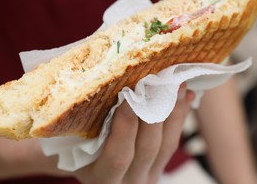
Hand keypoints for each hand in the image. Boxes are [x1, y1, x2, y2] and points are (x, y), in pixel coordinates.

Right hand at [74, 83, 193, 183]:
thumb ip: (80, 127)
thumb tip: (83, 87)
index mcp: (100, 178)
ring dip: (174, 112)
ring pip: (166, 146)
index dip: (125, 128)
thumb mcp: (71, 143)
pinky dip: (180, 117)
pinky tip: (185, 96)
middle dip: (155, 113)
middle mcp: (127, 182)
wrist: (88, 166)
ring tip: (178, 84)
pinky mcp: (159, 167)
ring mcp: (147, 176)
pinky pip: (173, 142)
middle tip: (159, 82)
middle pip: (147, 149)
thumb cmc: (72, 149)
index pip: (118, 158)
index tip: (128, 97)